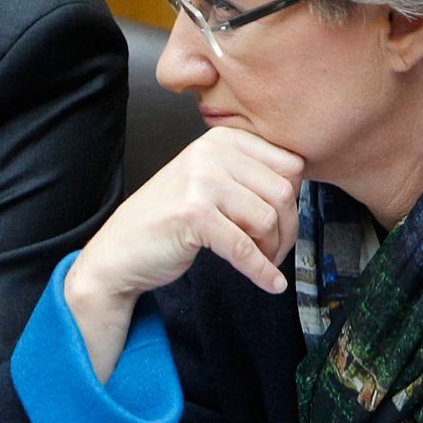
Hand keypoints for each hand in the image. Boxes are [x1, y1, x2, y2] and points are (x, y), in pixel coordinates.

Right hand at [66, 127, 303, 380]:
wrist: (120, 251)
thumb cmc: (170, 221)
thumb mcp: (211, 181)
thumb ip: (251, 175)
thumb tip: (303, 185)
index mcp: (221, 139)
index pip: (290, 164)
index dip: (294, 200)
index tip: (282, 224)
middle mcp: (211, 152)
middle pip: (284, 191)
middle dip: (287, 228)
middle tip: (273, 250)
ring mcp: (200, 180)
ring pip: (268, 219)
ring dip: (271, 251)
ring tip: (259, 262)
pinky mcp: (194, 214)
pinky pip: (245, 247)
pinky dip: (261, 271)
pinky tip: (269, 283)